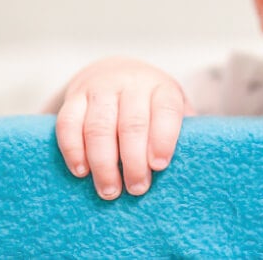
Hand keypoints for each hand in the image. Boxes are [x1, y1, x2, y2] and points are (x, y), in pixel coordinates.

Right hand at [55, 57, 194, 199]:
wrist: (116, 71)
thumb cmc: (151, 101)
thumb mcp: (173, 106)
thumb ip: (183, 129)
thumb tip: (194, 161)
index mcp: (161, 88)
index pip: (165, 111)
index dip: (163, 139)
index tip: (159, 166)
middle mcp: (131, 84)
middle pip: (132, 123)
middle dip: (133, 160)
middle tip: (137, 189)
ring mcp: (101, 88)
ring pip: (99, 126)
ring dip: (103, 162)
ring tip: (110, 190)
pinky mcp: (75, 96)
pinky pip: (68, 123)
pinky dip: (73, 150)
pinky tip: (81, 172)